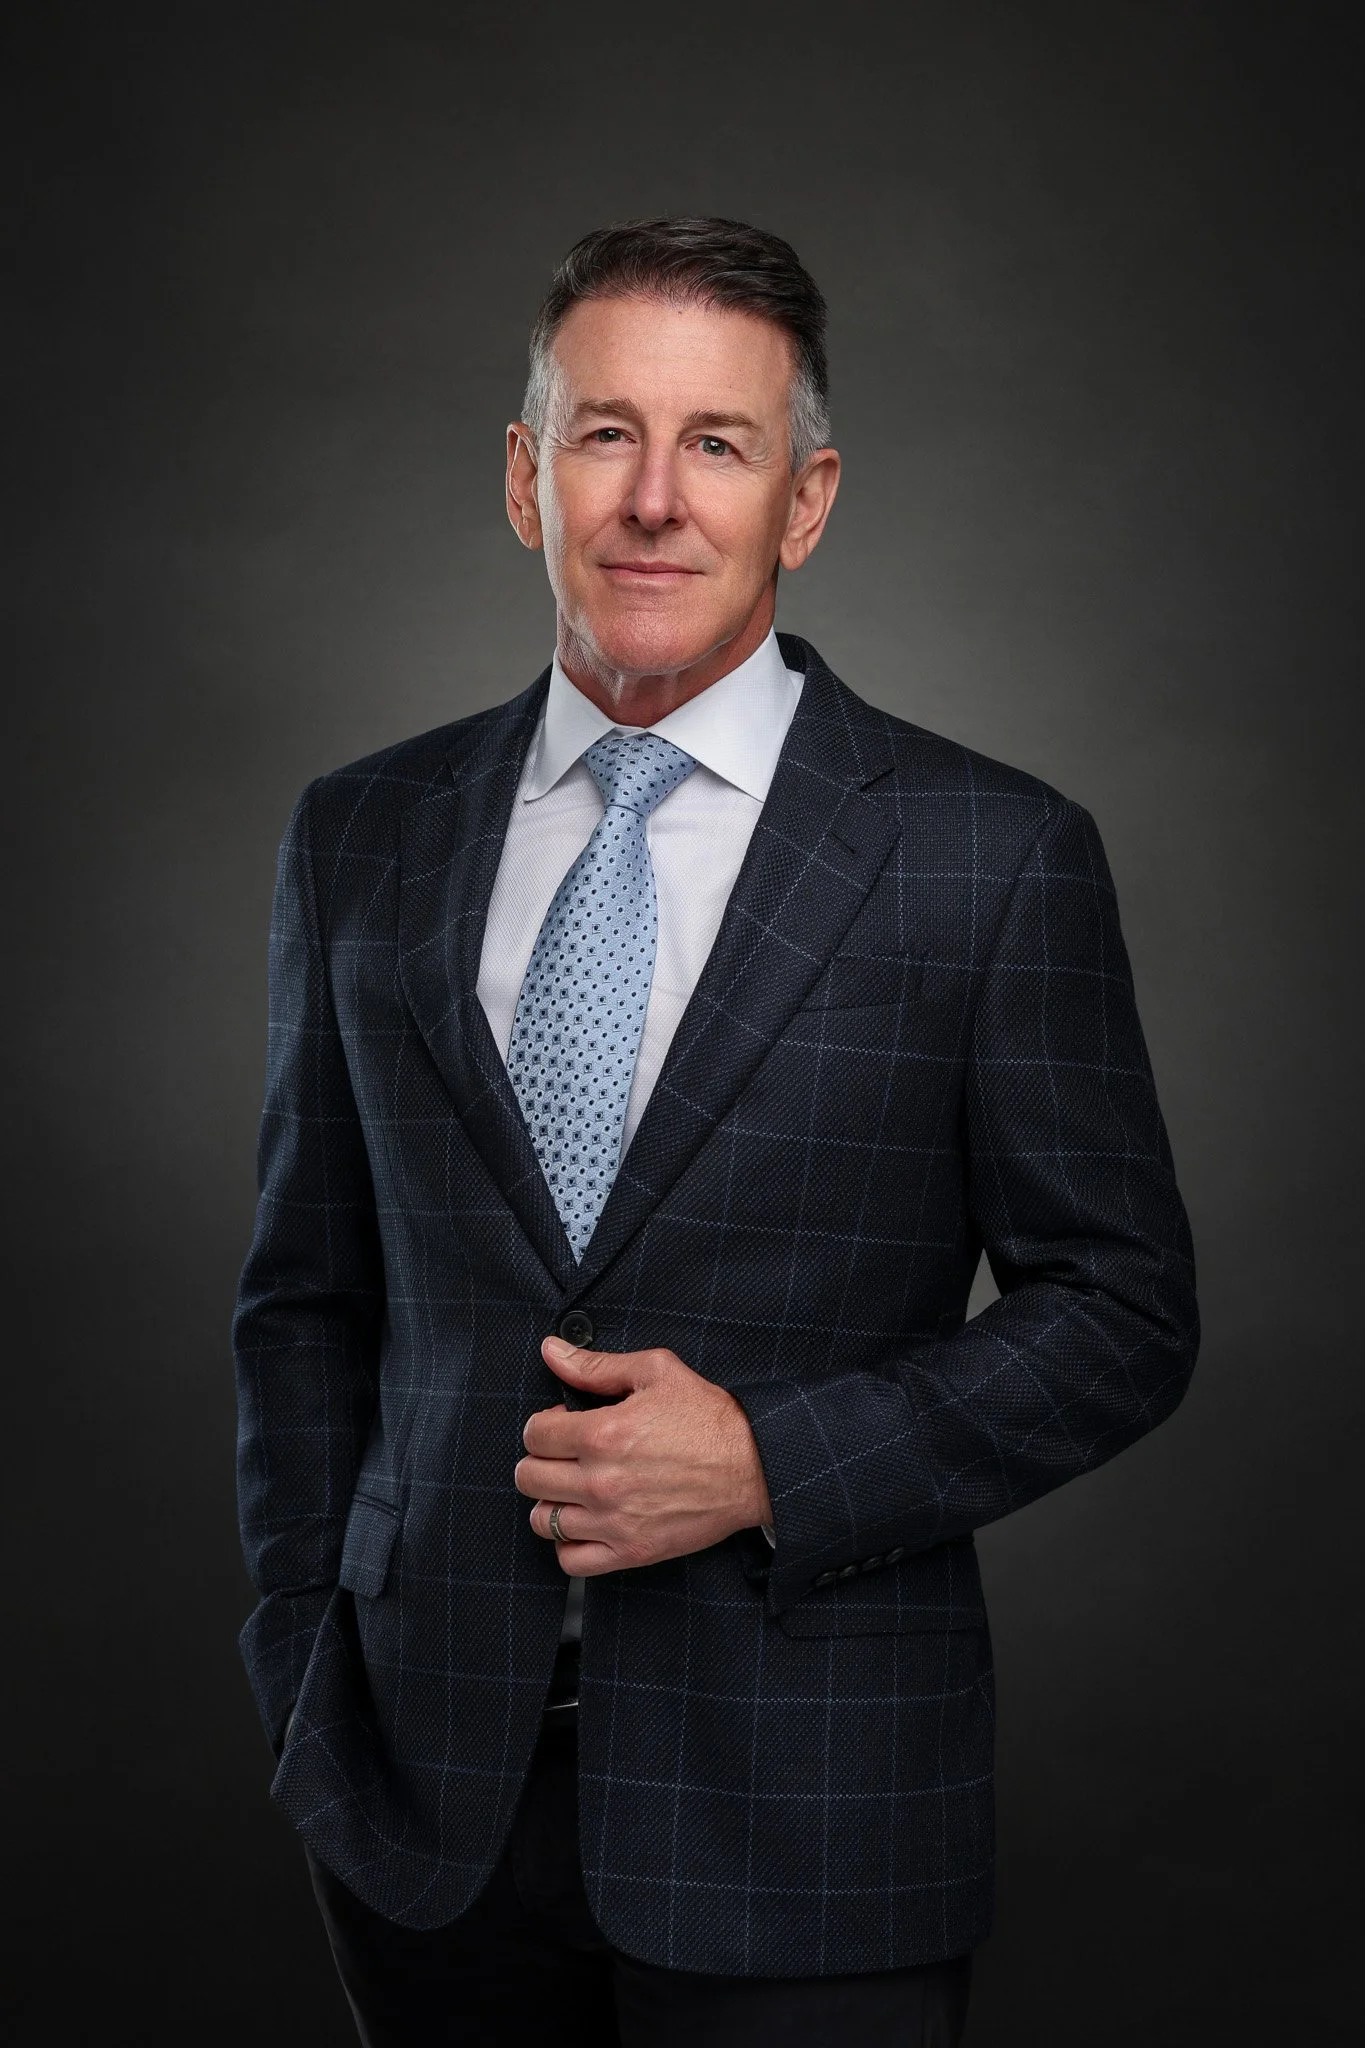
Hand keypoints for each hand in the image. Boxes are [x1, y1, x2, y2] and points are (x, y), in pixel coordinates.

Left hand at [515, 1338, 773, 1575]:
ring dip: (551, 1502)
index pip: (534, 1434)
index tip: (565, 1425)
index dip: (546, 1424)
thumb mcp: (656, 1372)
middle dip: (542, 1460)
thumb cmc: (710, 1418)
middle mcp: (601, 1481)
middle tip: (567, 1455)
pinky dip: (568, 1544)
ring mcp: (614, 1521)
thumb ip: (596, 1365)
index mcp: (602, 1433)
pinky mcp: (631, 1551)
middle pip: (529, 1477)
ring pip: (543, 1520)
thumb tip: (553, 1351)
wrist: (755, 1466)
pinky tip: (585, 1524)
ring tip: (574, 1489)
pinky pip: (571, 1560)